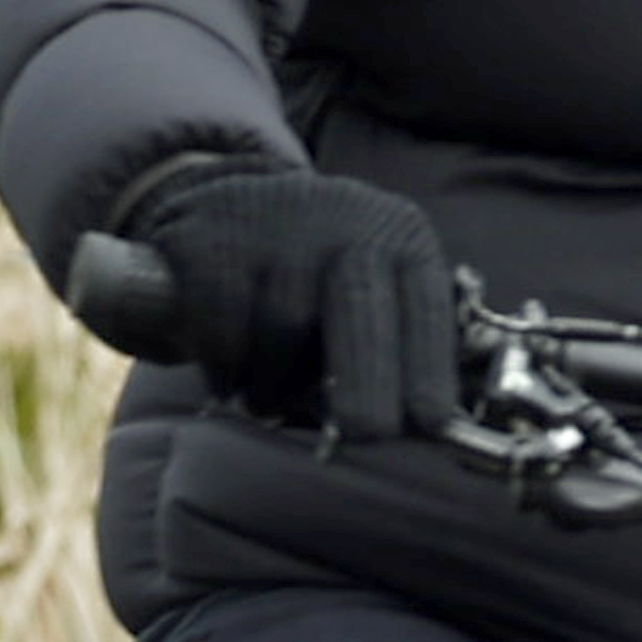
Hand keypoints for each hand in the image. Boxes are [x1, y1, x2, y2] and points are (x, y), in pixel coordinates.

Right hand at [119, 159, 461, 439]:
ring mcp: (275, 222)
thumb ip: (395, 350)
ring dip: (275, 384)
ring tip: (266, 397)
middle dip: (367, 380)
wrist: (229, 208)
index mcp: (401, 240)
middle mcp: (344, 219)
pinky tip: (229, 374)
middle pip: (359, 308)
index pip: (424, 307)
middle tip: (363, 433)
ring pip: (282, 327)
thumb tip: (418, 431)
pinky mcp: (209, 237)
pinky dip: (225, 367)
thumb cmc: (317, 280)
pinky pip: (221, 326)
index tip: (432, 420)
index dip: (430, 366)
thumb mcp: (371, 293)